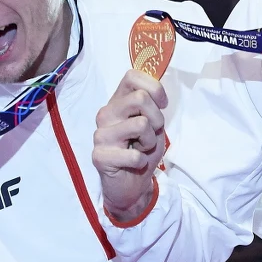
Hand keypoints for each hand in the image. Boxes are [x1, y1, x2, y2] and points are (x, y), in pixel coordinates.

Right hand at [92, 71, 167, 223]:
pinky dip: (142, 161)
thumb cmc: (142, 150)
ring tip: (141, 149)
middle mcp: (106, 114)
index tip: (162, 105)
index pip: (131, 76)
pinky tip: (134, 164)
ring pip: (141, 124)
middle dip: (157, 118)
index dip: (154, 88)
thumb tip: (157, 87)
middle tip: (151, 134)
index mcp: (117, 102)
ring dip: (150, 141)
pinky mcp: (100, 156)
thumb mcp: (153, 124)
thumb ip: (151, 104)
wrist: (131, 185)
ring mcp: (101, 134)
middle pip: (140, 98)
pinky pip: (135, 154)